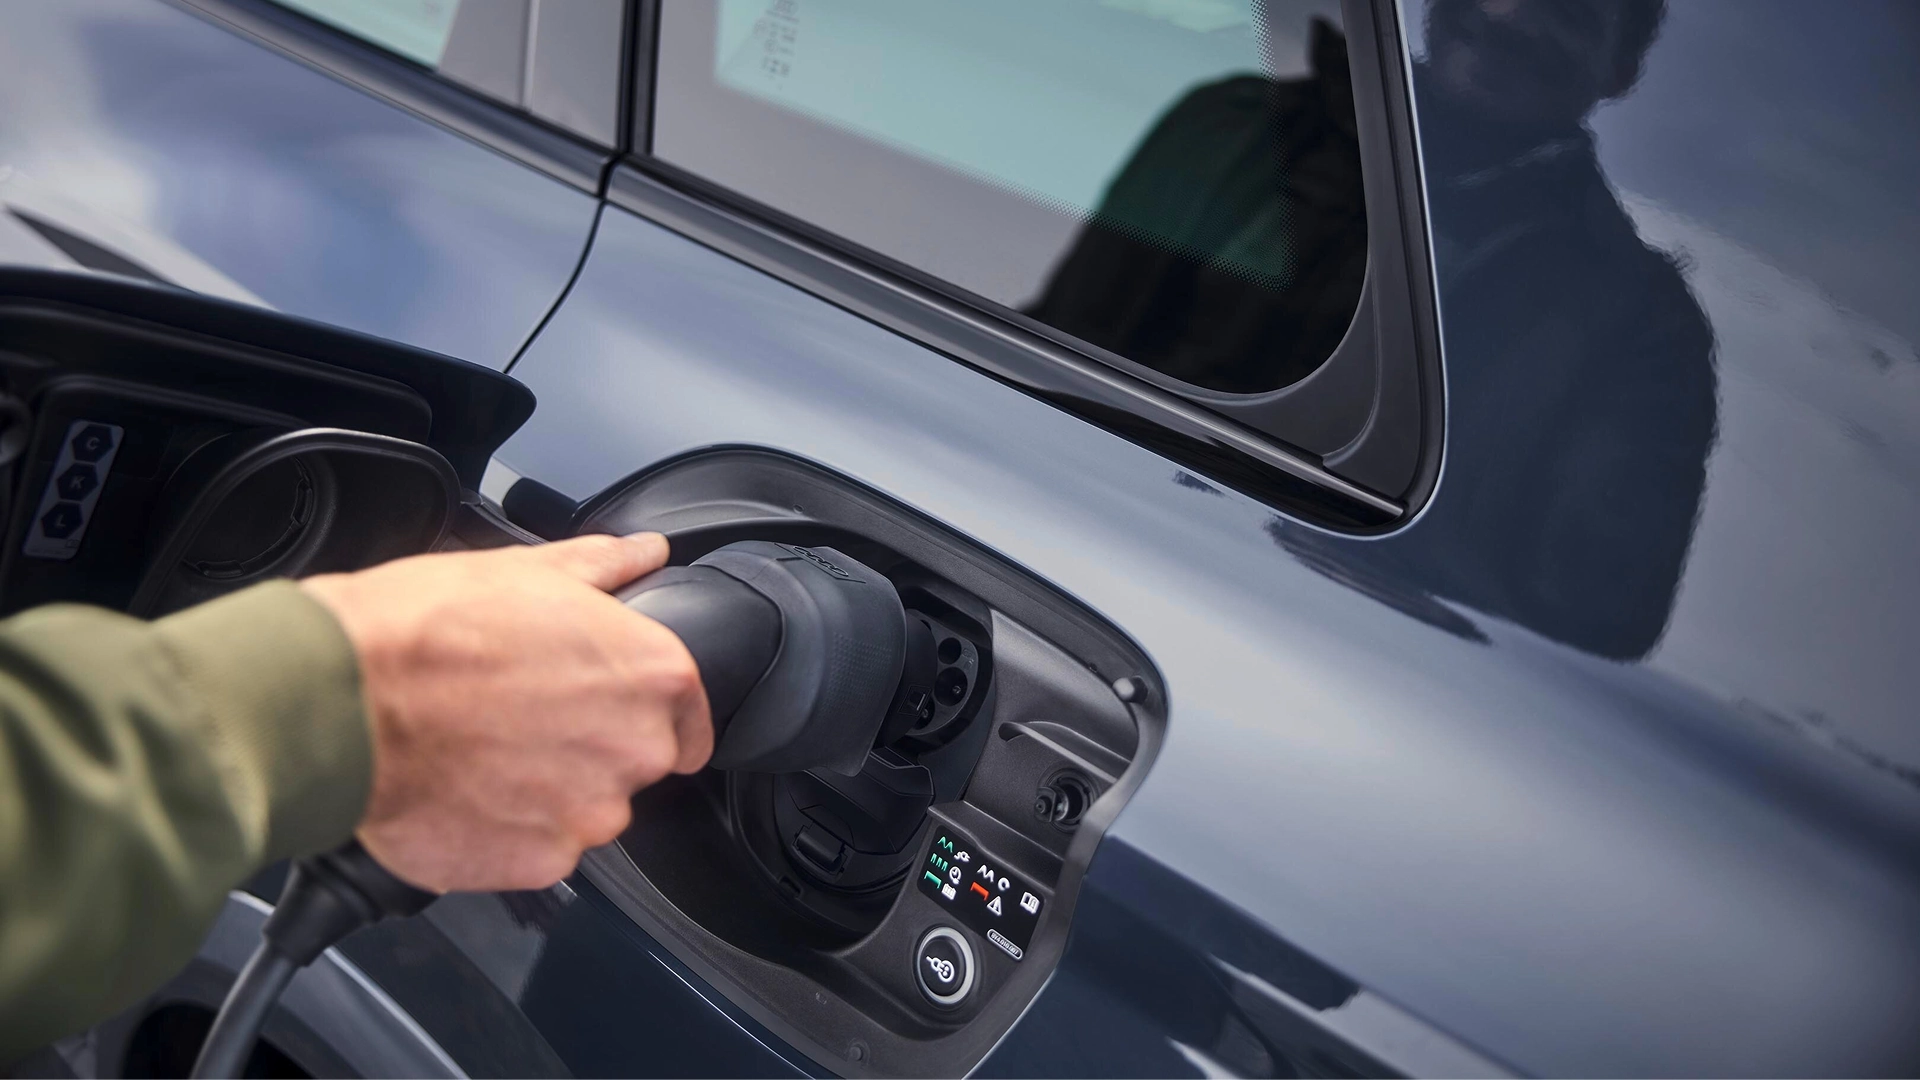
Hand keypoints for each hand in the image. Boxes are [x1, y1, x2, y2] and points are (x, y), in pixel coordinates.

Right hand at [300, 533, 711, 891]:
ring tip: (482, 752)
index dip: (644, 712)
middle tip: (521, 720)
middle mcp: (636, 749)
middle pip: (636, 765)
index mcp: (651, 674)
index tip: (605, 711)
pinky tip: (465, 790)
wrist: (341, 702)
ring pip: (585, 812)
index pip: (690, 716)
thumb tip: (643, 554)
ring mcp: (590, 814)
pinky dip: (507, 832)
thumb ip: (603, 567)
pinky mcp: (539, 864)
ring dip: (547, 793)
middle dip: (590, 749)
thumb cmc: (425, 630)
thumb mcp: (524, 571)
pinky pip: (539, 852)